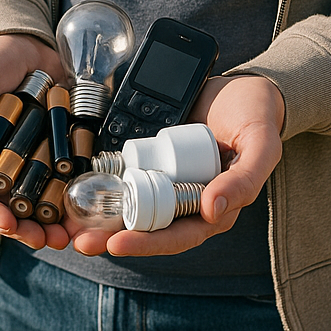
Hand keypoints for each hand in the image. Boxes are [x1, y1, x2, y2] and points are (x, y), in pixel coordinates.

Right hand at [0, 34, 70, 249]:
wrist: (27, 44)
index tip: (9, 224)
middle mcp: (2, 167)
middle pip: (10, 210)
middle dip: (27, 231)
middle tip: (47, 241)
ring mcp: (33, 162)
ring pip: (40, 204)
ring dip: (53, 225)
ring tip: (68, 236)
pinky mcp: (61, 153)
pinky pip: (67, 182)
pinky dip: (76, 200)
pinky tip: (87, 211)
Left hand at [68, 75, 284, 257]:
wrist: (245, 86)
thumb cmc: (258, 117)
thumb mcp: (261, 145)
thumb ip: (244, 179)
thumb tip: (213, 211)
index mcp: (213, 206)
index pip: (178, 236)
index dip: (147, 243)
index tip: (116, 244)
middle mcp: (186, 197)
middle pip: (146, 226)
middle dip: (112, 236)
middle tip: (80, 240)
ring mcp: (167, 177)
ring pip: (131, 203)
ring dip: (101, 215)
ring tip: (70, 222)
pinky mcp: (152, 156)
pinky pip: (127, 173)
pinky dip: (104, 181)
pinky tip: (79, 185)